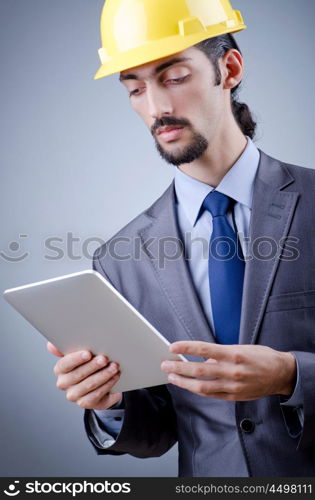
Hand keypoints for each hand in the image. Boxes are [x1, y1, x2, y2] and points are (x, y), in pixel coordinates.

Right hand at [47, 342, 121, 409]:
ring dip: (103, 375)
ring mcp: (74, 395)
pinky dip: (107, 385)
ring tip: (114, 367)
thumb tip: (51, 345)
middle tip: (105, 359)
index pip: (64, 364)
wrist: (98, 379)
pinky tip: (114, 377)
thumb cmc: (88, 362)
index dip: (76, 359)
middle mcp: (64, 383)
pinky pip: (96, 395)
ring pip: (89, 385)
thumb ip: (67, 346)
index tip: (88, 353)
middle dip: (93, 366)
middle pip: (78, 375)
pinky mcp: (85, 403)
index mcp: (60, 369)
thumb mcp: (79, 351)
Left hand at [161, 341, 296, 400]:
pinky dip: (198, 391)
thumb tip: (202, 360)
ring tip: (172, 377)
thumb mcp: (241, 348)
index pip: (204, 349)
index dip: (186, 348)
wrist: (281, 374)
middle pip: (199, 370)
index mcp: (233, 354)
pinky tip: (188, 386)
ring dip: (184, 382)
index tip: (172, 347)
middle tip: (165, 364)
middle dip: (179, 367)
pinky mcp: (234, 397)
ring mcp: (233, 386)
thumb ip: (221, 355)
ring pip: (202, 386)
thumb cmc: (261, 356)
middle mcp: (232, 370)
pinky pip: (212, 395)